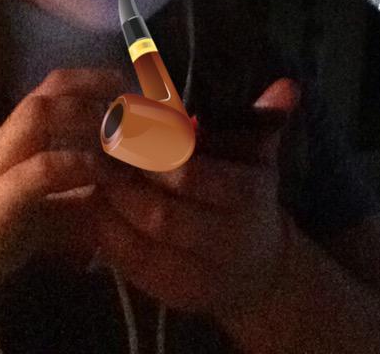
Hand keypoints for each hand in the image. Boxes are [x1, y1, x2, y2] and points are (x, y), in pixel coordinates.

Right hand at [0, 66, 126, 328]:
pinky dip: (78, 165)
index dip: (99, 80)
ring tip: (126, 134)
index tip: (137, 89)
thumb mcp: (40, 215)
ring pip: (41, 114)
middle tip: (141, 105)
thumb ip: (76, 198)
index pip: (56, 87)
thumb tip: (125, 188)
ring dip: (90, 117)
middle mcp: (4, 143)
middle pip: (51, 88)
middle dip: (101, 87)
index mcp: (15, 141)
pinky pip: (39, 169)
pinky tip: (103, 175)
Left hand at [89, 77, 301, 323]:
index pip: (194, 177)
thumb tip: (288, 85)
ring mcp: (196, 275)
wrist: (258, 269)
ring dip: (110, 208)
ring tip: (92, 175)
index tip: (126, 131)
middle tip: (97, 153)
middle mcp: (224, 240)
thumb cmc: (252, 197)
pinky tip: (94, 206)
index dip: (156, 157)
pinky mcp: (170, 295)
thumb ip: (266, 118)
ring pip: (141, 244)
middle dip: (126, 184)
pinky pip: (130, 266)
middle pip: (163, 215)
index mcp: (247, 197)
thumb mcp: (261, 155)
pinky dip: (107, 235)